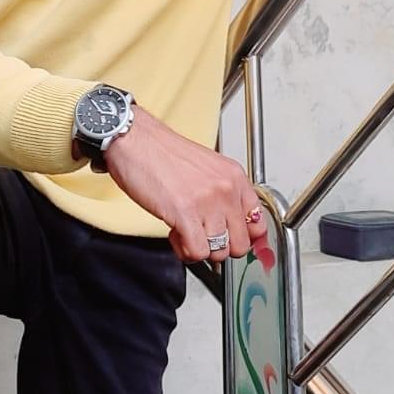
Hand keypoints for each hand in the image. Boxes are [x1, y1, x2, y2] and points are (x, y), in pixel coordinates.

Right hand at [105, 107, 266, 263]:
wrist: (135, 140)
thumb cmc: (163, 153)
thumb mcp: (206, 169)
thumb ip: (223, 195)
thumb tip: (231, 225)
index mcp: (234, 177)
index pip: (258, 223)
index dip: (244, 239)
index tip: (231, 241)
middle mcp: (225, 189)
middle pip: (240, 245)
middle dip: (219, 248)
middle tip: (202, 237)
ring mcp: (207, 201)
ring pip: (219, 252)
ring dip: (199, 249)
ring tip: (185, 233)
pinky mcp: (185, 212)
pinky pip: (197, 252)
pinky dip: (185, 251)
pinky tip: (175, 235)